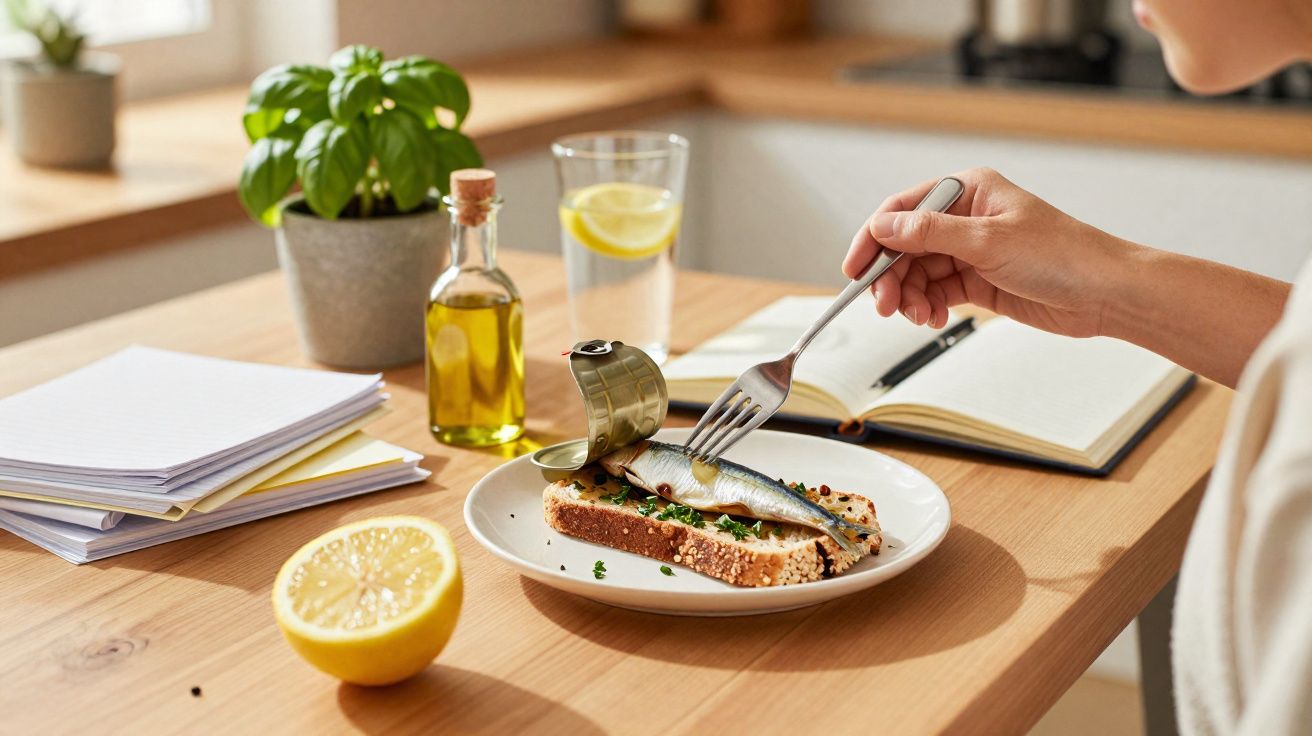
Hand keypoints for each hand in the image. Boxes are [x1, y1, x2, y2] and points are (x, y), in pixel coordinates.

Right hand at [842, 168, 1132, 338]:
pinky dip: (929, 307)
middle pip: (904, 245)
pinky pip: (936, 292)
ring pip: (917, 273)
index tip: (855, 268)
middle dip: (891, 277)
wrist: (1104, 294)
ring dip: (910, 297)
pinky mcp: (977, 280)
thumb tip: (883, 227)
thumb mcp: (988, 241)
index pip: (902, 210)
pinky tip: (934, 318)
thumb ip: (930, 233)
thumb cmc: (1063, 256)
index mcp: (967, 190)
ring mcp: (970, 250)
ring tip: (919, 317)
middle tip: (886, 305)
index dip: (873, 239)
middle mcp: (964, 217)